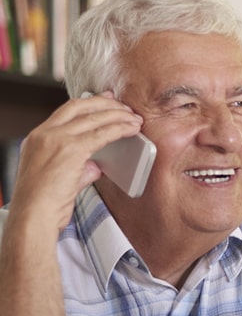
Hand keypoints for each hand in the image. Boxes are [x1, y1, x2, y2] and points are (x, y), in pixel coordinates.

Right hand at [9, 92, 143, 233]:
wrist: (33, 216)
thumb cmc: (44, 205)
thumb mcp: (60, 179)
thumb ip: (79, 168)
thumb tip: (97, 165)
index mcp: (37, 138)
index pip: (66, 111)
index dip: (88, 103)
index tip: (105, 99)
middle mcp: (44, 133)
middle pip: (80, 107)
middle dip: (106, 103)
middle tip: (124, 105)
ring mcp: (56, 139)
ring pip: (93, 118)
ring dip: (118, 115)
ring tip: (134, 119)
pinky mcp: (70, 150)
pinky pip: (101, 134)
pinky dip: (119, 129)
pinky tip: (132, 130)